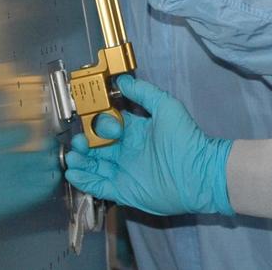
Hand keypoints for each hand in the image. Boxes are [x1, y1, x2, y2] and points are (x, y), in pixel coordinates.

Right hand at [63, 75, 232, 216]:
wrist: (199, 173)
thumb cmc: (186, 139)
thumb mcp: (166, 106)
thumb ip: (144, 92)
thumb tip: (123, 80)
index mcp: (135, 132)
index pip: (108, 125)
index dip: (100, 123)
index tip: (99, 122)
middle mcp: (127, 151)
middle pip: (96, 146)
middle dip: (84, 143)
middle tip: (79, 141)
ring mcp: (124, 172)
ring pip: (94, 166)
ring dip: (80, 161)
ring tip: (72, 157)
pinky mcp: (123, 190)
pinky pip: (99, 186)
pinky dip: (84, 181)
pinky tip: (73, 173)